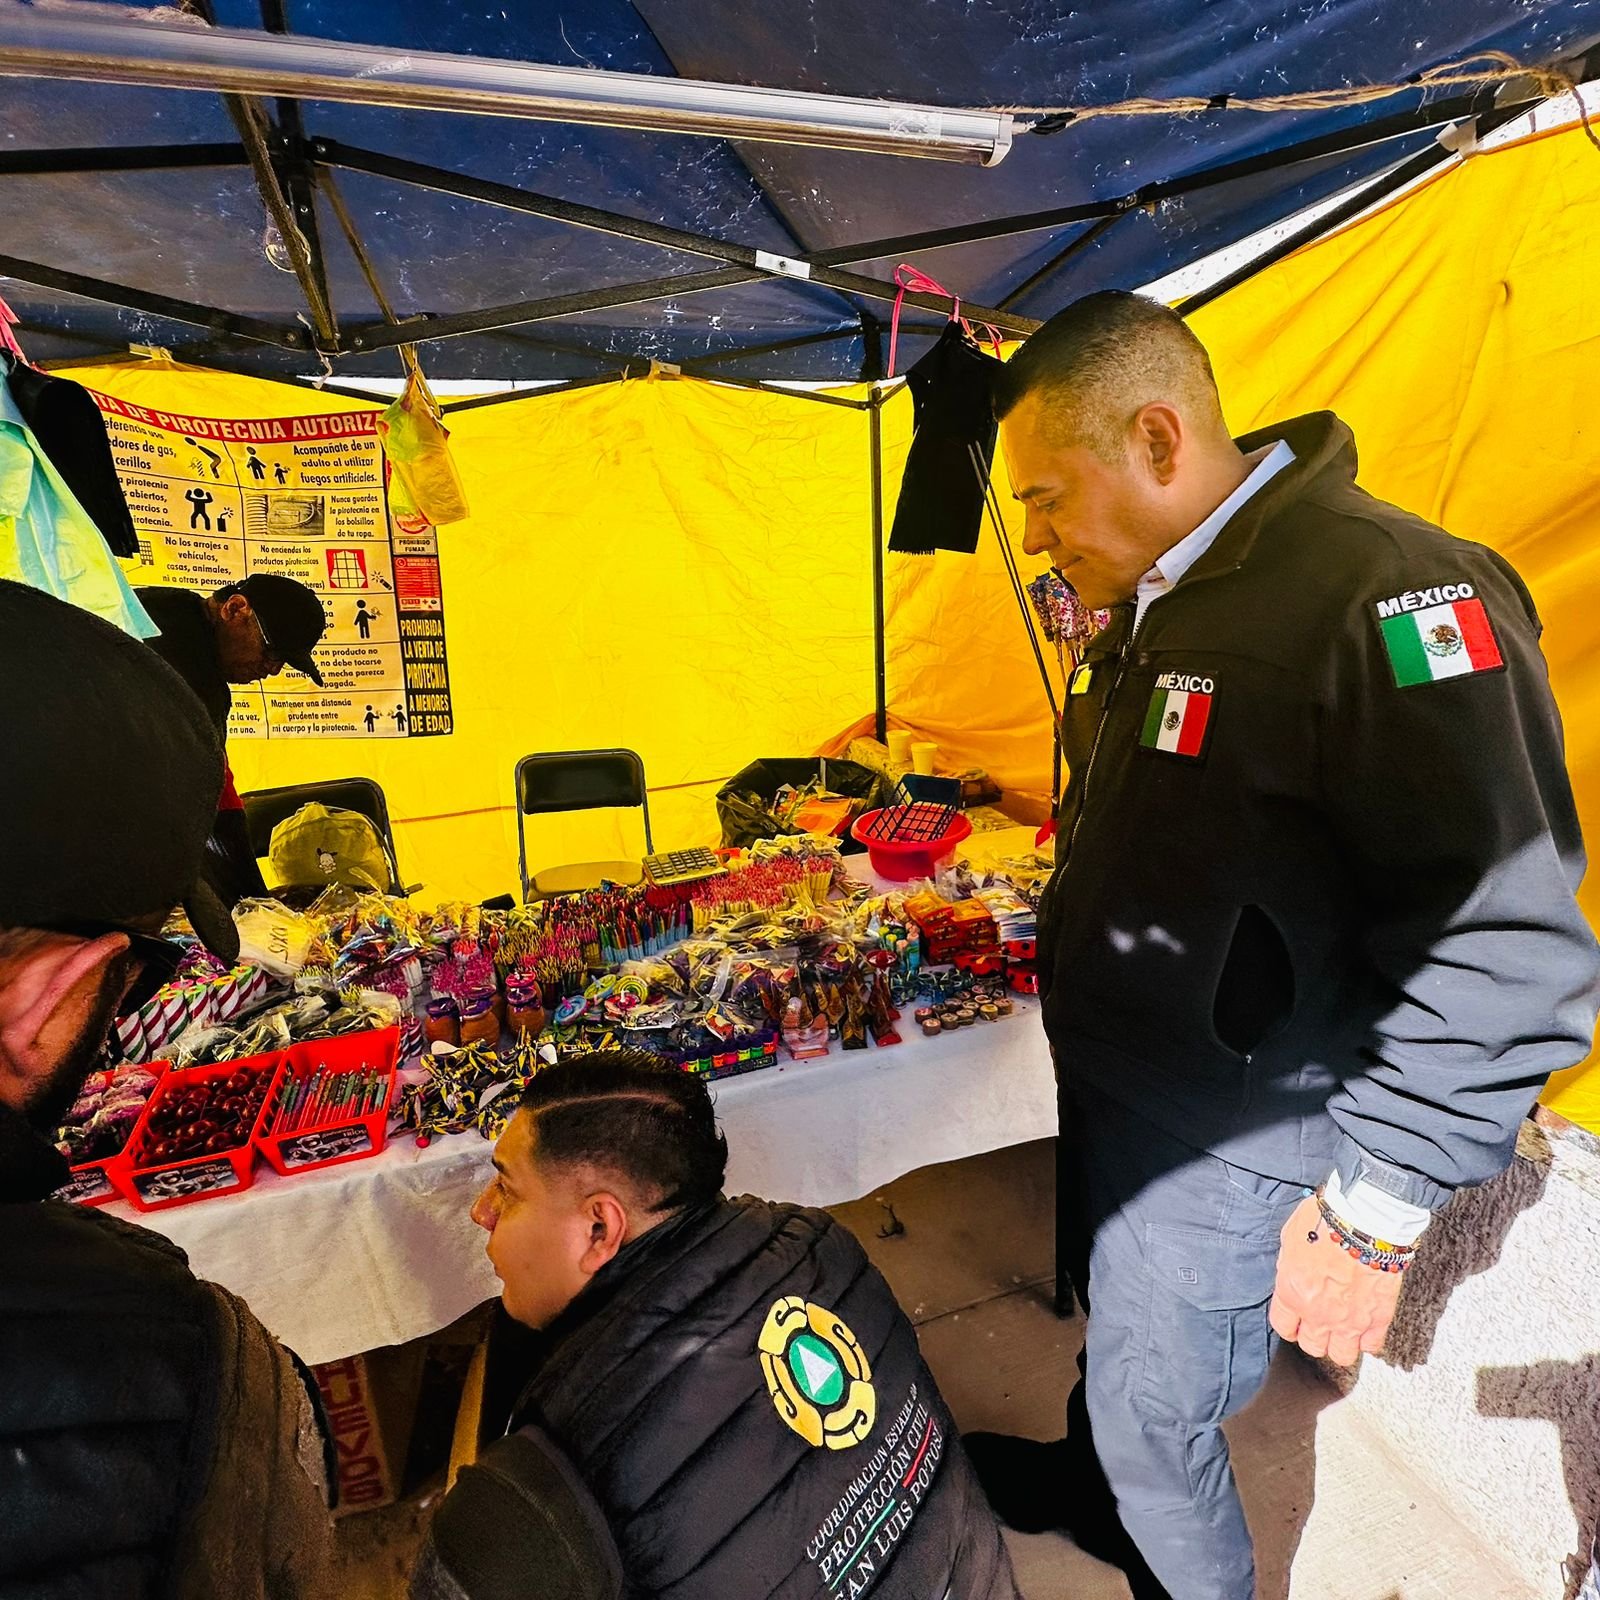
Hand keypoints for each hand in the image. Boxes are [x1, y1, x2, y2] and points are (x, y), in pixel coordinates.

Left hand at [1269, 1196, 1402, 1365]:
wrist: (1365, 1219)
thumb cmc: (1325, 1221)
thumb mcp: (1290, 1239)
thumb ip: (1290, 1268)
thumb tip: (1294, 1276)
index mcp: (1292, 1292)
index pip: (1283, 1326)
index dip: (1290, 1324)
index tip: (1295, 1320)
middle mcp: (1318, 1313)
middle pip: (1312, 1346)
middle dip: (1314, 1334)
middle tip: (1320, 1322)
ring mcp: (1350, 1320)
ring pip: (1342, 1355)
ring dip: (1341, 1343)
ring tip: (1343, 1328)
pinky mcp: (1378, 1318)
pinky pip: (1372, 1346)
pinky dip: (1368, 1339)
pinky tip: (1366, 1326)